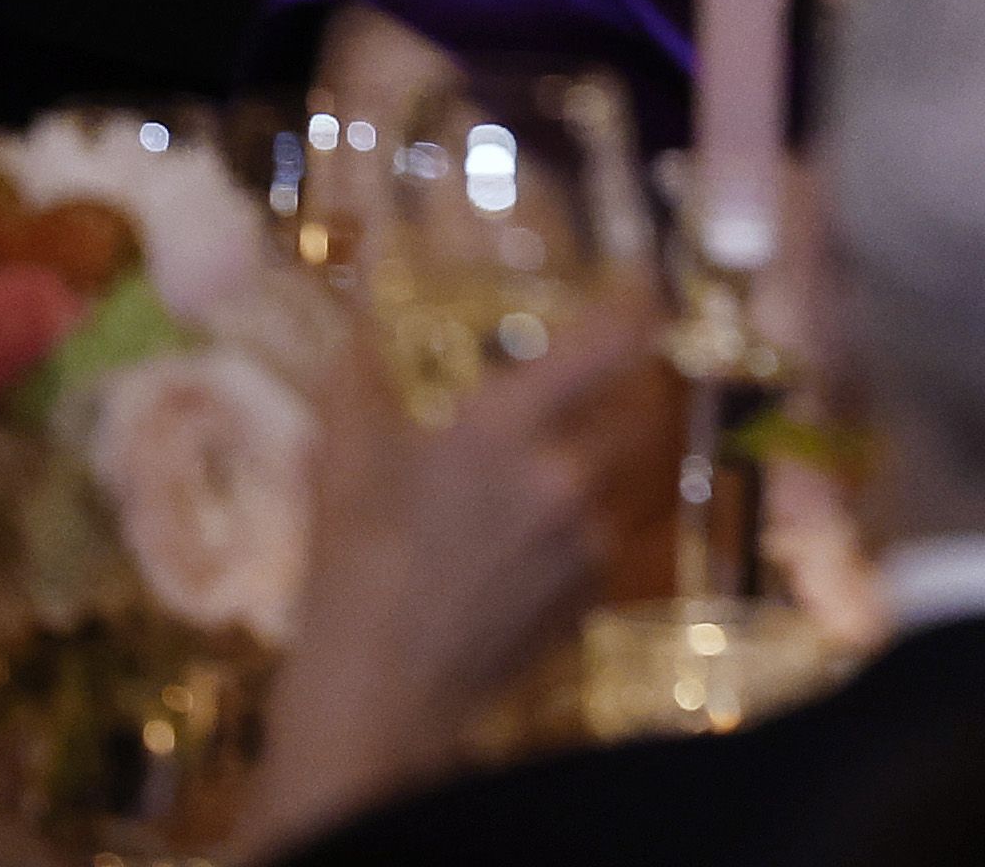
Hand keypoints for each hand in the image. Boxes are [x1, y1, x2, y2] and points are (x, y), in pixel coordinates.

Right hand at [234, 301, 674, 856]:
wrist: (378, 700)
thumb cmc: (352, 570)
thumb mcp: (344, 460)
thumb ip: (358, 374)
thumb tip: (355, 306)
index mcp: (507, 429)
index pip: (610, 339)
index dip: (636, 301)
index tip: (639, 285)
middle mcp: (566, 477)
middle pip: (641, 403)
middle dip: (631, 379)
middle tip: (602, 370)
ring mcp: (587, 542)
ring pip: (631, 470)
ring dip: (612, 449)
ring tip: (568, 448)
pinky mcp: (590, 595)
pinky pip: (610, 533)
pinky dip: (590, 517)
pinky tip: (539, 529)